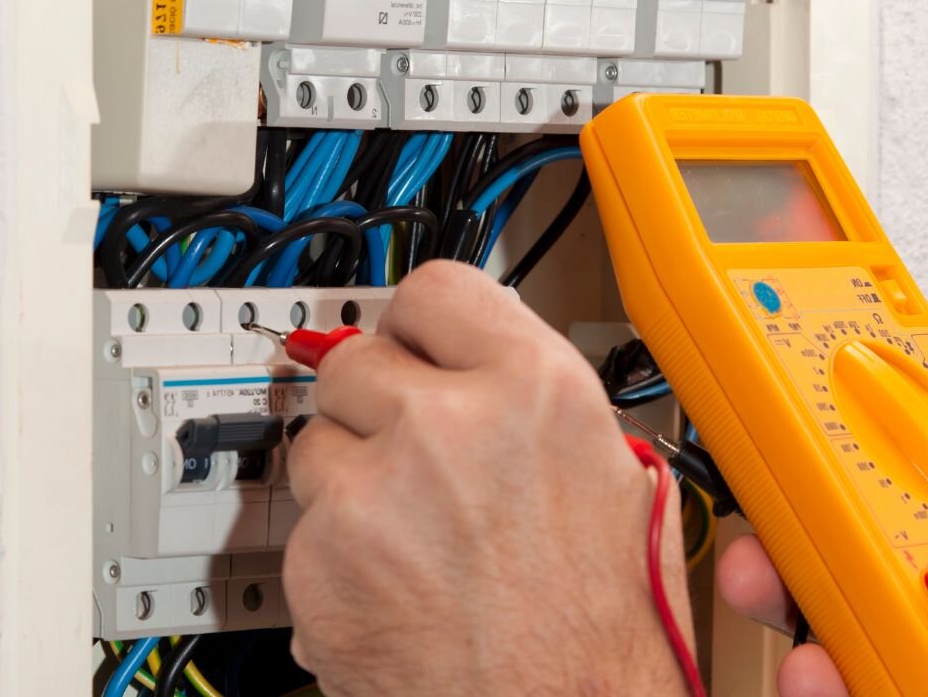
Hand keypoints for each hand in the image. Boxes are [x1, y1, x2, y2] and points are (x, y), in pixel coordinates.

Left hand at [283, 261, 694, 694]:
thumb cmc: (604, 637)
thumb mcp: (623, 483)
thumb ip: (544, 404)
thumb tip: (493, 361)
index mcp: (536, 391)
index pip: (435, 289)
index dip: (422, 325)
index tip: (414, 344)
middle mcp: (449, 425)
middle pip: (358, 359)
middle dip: (379, 405)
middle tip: (417, 459)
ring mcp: (375, 492)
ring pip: (319, 442)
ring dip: (352, 481)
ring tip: (417, 539)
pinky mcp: (321, 561)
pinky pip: (305, 526)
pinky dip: (335, 557)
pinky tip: (394, 589)